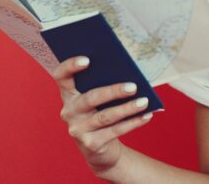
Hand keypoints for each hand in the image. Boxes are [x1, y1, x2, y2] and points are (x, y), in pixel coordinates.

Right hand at [54, 56, 153, 176]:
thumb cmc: (101, 112)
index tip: (87, 60)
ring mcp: (78, 129)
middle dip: (113, 91)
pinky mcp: (91, 144)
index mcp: (68, 94)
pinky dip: (133, 122)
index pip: (61, 77)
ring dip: (127, 108)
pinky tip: (146, 115)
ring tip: (144, 101)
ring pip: (105, 116)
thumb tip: (128, 72)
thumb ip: (102, 84)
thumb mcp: (97, 99)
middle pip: (90, 98)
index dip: (70, 66)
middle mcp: (69, 112)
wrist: (99, 148)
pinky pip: (115, 131)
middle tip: (133, 86)